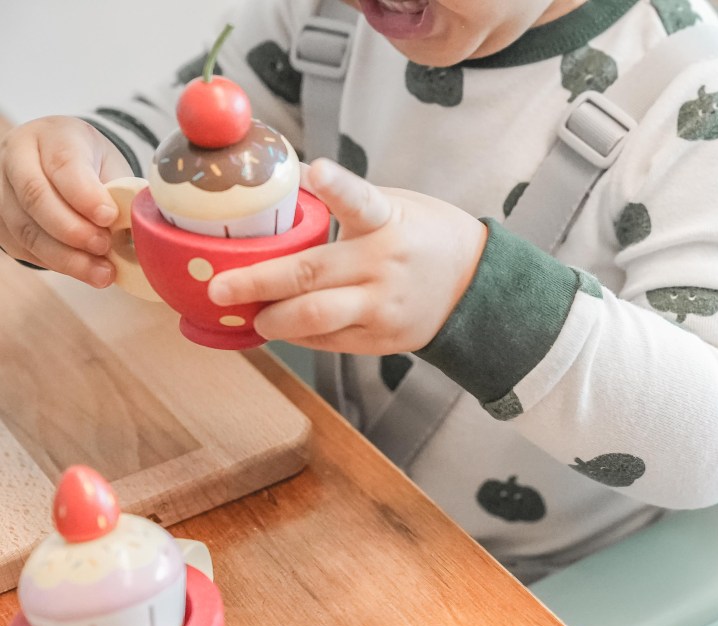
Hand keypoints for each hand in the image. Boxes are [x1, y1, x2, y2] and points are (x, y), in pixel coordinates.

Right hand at [0, 116, 130, 286]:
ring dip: (67, 257)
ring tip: (102, 272)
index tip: (110, 217)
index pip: (63, 163)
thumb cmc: (92, 166)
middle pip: (36, 196)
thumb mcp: (112, 165)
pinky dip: (58, 264)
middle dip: (73, 229)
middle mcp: (17, 157)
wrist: (61, 165)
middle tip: (105, 246)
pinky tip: (85, 271)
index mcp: (53, 135)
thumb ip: (123, 192)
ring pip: (26, 228)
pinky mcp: (1, 222)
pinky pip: (25, 248)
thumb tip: (145, 227)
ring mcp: (3, 190)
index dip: (85, 194)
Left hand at [208, 158, 487, 353]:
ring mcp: (382, 306)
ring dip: (273, 320)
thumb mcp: (395, 205)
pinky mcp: (380, 339)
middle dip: (258, 282)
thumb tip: (285, 182)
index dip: (337, 186)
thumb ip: (346, 202)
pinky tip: (279, 326)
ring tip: (250, 315)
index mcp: (389, 221)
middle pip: (312, 275)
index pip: (362, 201)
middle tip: (220, 288)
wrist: (475, 289)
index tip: (316, 170)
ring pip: (314, 318)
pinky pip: (327, 341)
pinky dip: (297, 334)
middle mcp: (384, 265)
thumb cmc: (424, 238)